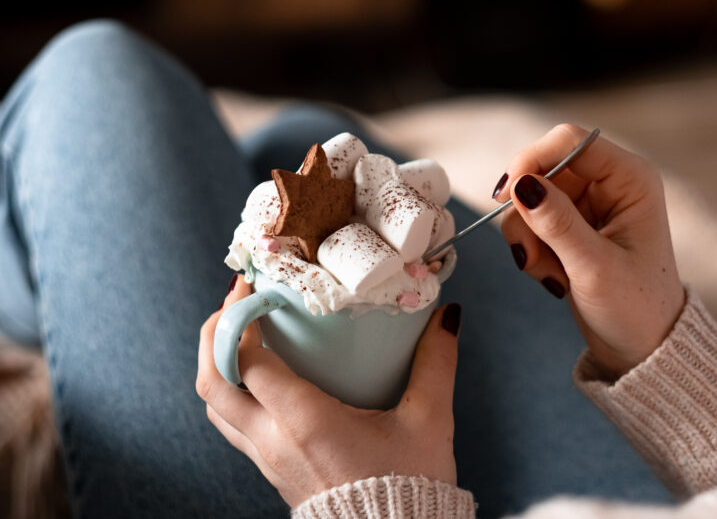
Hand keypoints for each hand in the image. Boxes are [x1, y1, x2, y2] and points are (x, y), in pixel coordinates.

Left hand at [196, 276, 460, 507]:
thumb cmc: (408, 488)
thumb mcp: (428, 420)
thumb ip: (436, 362)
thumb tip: (447, 316)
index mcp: (304, 422)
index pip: (247, 360)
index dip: (240, 316)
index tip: (256, 285)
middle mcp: (273, 441)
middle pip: (212, 383)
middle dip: (213, 334)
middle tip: (237, 300)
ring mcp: (267, 460)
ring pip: (216, 408)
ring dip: (219, 364)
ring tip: (241, 332)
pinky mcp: (272, 472)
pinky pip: (235, 426)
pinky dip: (235, 392)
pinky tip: (264, 376)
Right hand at [496, 124, 685, 377]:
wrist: (643, 349)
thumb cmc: (635, 309)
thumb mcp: (594, 267)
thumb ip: (557, 224)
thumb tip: (520, 185)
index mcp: (631, 179)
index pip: (569, 142)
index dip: (531, 161)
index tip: (507, 195)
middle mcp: (611, 183)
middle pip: (542, 168)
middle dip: (528, 212)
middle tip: (531, 253)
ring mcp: (590, 204)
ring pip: (530, 197)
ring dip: (528, 237)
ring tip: (550, 273)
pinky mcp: (572, 226)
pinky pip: (531, 220)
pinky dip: (532, 248)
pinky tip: (553, 276)